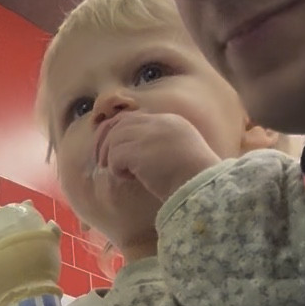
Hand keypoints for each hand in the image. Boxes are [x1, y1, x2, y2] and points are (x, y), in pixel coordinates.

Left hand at [94, 111, 219, 204]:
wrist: (202, 187)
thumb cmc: (196, 179)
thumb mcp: (182, 153)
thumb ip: (163, 146)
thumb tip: (137, 156)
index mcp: (171, 121)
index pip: (134, 118)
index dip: (118, 132)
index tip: (111, 149)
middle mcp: (159, 123)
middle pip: (119, 124)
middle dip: (105, 141)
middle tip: (101, 161)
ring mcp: (149, 135)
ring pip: (114, 139)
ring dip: (112, 158)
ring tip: (123, 173)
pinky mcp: (139, 151)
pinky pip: (115, 156)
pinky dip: (116, 169)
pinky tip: (130, 178)